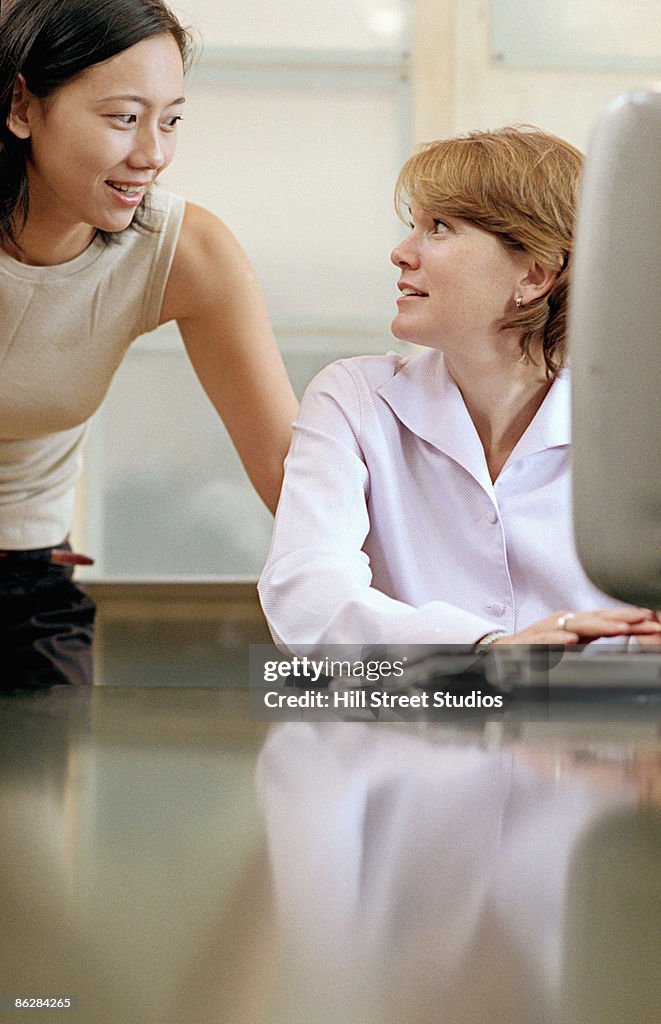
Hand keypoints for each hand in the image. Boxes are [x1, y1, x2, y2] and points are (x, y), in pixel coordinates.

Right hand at [492, 607, 660, 644]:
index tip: (654, 623)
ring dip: (598, 626)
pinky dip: (558, 640)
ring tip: (620, 629)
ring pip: (575, 626)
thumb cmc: (538, 646)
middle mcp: (562, 623)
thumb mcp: (571, 641)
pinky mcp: (527, 642)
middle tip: (646, 619)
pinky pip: (544, 640)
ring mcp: (545, 630)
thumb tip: (623, 632)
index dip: (630, 620)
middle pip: (596, 619)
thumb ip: (593, 636)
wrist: (499, 650)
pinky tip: (571, 641)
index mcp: (574, 623)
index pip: (607, 620)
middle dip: (622, 618)